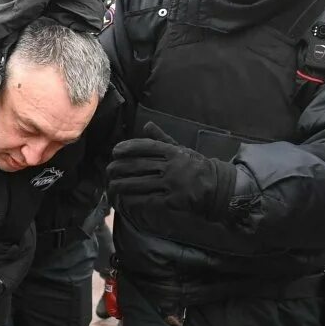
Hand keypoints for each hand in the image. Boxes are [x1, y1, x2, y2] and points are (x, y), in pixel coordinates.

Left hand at [105, 124, 234, 220]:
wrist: (216, 187)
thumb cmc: (195, 166)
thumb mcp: (181, 149)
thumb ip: (162, 139)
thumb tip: (147, 125)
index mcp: (174, 152)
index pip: (147, 146)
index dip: (129, 148)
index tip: (115, 151)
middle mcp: (172, 166)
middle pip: (140, 165)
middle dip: (121, 168)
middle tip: (108, 170)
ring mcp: (172, 184)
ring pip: (141, 183)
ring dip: (123, 185)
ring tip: (111, 185)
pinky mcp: (173, 200)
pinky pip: (149, 199)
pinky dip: (135, 199)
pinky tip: (124, 199)